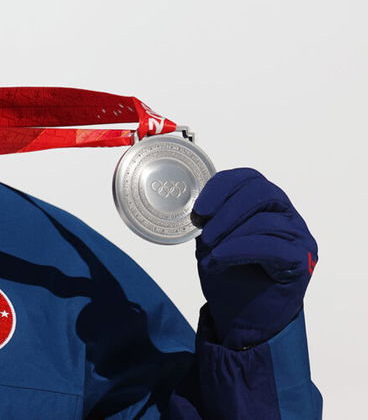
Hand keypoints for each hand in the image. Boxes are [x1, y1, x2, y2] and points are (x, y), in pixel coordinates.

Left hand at [191, 168, 316, 348]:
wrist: (242, 321)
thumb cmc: (230, 279)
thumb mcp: (212, 242)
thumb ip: (211, 220)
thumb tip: (197, 204)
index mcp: (267, 207)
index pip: (250, 179)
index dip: (222, 186)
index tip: (199, 208)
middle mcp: (288, 218)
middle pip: (263, 192)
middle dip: (227, 207)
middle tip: (203, 229)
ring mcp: (299, 239)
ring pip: (266, 220)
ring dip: (230, 233)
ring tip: (210, 252)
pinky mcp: (302, 261)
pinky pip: (272, 246)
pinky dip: (239, 249)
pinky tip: (220, 258)